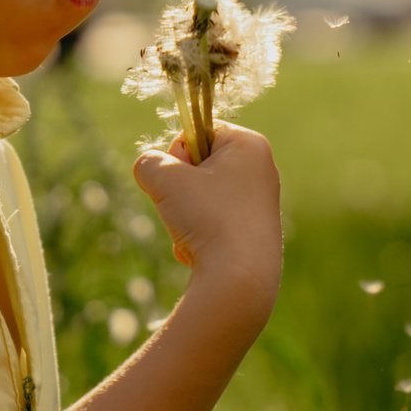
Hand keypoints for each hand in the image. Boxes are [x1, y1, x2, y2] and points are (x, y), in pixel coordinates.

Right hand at [131, 122, 281, 301]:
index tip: (180, 174)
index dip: (179, 152)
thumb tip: (150, 168)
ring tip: (193, 234)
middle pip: (199, 167)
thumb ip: (149, 162)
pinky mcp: (254, 234)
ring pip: (201, 199)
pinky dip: (198, 237)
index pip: (199, 131)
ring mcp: (259, 204)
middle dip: (180, 189)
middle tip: (185, 206)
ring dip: (184, 215)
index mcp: (250, 145)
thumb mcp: (165, 179)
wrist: (239, 279)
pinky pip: (212, 224)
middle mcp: (261, 171)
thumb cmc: (208, 218)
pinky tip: (202, 253)